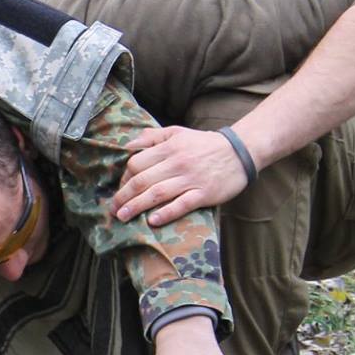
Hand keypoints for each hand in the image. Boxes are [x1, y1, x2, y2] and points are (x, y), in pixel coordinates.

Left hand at [114, 126, 251, 225]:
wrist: (240, 151)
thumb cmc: (204, 144)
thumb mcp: (178, 133)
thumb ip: (152, 137)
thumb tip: (128, 144)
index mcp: (169, 148)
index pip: (136, 164)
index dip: (124, 178)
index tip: (121, 189)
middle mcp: (177, 163)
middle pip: (142, 181)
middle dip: (123, 196)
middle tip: (113, 210)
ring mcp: (191, 179)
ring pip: (157, 193)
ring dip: (137, 206)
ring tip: (123, 217)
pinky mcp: (204, 194)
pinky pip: (182, 205)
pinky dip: (166, 213)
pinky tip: (152, 221)